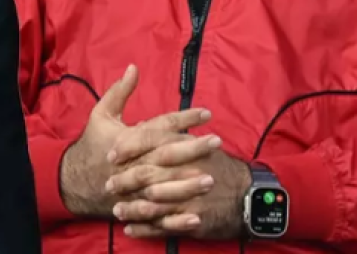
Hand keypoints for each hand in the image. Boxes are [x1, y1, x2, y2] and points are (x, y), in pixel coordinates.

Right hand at [59, 64, 221, 218]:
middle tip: (216, 141)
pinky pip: (158, 213)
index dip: (184, 119)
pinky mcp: (136, 205)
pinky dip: (177, 216)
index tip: (207, 113)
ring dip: (188, 182)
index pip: (159, 126)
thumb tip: (134, 67)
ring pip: (164, 185)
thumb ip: (119, 91)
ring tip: (213, 176)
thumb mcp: (102, 114)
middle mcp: (133, 161)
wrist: (75, 181)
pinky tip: (197, 214)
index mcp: (127, 138)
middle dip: (192, 148)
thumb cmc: (93, 145)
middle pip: (165, 153)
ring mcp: (134, 186)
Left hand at [111, 147, 251, 239]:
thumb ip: (169, 136)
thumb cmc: (218, 166)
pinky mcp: (192, 220)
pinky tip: (130, 229)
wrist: (248, 195)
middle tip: (108, 185)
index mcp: (186, 146)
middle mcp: (186, 170)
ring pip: (152, 203)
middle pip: (146, 173)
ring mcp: (189, 197)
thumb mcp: (197, 143)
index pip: (150, 140)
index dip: (127, 147)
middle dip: (124, 180)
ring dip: (131, 208)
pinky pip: (163, 227)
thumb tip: (139, 126)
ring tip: (116, 211)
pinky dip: (145, 229)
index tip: (111, 155)